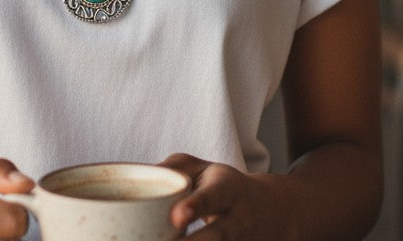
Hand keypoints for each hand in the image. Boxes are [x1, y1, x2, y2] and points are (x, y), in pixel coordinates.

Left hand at [160, 153, 293, 240]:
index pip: (214, 196)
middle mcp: (237, 221)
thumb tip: (135, 179)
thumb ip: (169, 170)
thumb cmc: (218, 185)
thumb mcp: (199, 168)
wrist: (268, 212)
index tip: (177, 217)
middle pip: (218, 237)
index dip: (197, 206)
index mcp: (228, 189)